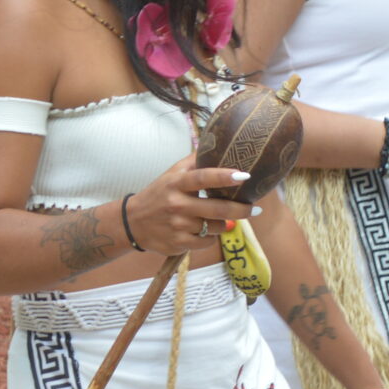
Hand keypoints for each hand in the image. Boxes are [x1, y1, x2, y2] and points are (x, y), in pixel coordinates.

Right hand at [124, 153, 257, 256]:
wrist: (133, 222)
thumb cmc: (159, 194)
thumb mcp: (171, 175)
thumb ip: (193, 163)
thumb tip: (217, 145)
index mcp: (176, 183)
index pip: (202, 178)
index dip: (224, 176)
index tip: (244, 176)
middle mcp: (177, 204)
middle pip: (218, 208)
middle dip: (241, 209)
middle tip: (254, 208)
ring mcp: (178, 225)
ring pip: (216, 227)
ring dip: (223, 224)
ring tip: (219, 219)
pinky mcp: (179, 243)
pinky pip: (208, 241)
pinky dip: (210, 237)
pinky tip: (204, 231)